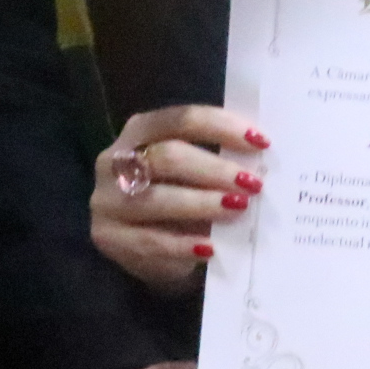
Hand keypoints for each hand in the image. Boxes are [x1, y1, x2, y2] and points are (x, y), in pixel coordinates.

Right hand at [96, 105, 266, 293]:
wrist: (151, 249)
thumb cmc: (180, 198)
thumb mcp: (195, 173)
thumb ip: (219, 159)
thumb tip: (262, 156)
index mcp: (141, 130)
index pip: (181, 119)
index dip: (222, 127)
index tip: (261, 142)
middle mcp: (115, 159)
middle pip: (166, 156)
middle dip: (214, 169)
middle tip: (252, 184)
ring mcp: (106, 200)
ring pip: (155, 198)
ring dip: (201, 204)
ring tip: (237, 210)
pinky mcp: (107, 238)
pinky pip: (148, 241)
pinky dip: (182, 244)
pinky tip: (210, 248)